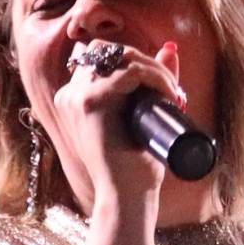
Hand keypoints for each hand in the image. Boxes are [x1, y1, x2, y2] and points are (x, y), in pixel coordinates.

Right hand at [47, 40, 185, 210]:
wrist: (125, 195)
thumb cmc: (134, 163)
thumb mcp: (143, 115)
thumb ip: (151, 83)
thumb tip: (170, 49)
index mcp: (76, 95)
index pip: (103, 54)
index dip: (137, 60)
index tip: (164, 85)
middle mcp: (70, 93)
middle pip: (110, 50)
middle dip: (146, 61)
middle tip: (172, 88)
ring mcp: (76, 96)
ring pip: (121, 57)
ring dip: (154, 68)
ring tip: (173, 92)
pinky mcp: (89, 103)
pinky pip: (129, 72)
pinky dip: (155, 77)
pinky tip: (168, 94)